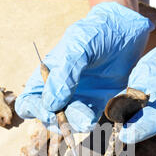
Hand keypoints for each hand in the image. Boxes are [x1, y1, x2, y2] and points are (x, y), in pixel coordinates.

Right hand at [15, 2, 153, 132]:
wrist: (127, 30)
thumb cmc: (96, 33)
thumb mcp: (77, 46)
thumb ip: (64, 73)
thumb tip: (51, 105)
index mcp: (46, 77)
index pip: (29, 103)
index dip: (36, 110)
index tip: (51, 110)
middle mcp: (59, 91)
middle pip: (48, 118)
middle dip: (58, 123)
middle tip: (71, 118)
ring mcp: (79, 99)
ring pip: (69, 123)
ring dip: (76, 125)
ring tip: (87, 119)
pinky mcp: (99, 104)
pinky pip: (90, 120)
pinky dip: (92, 123)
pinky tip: (97, 117)